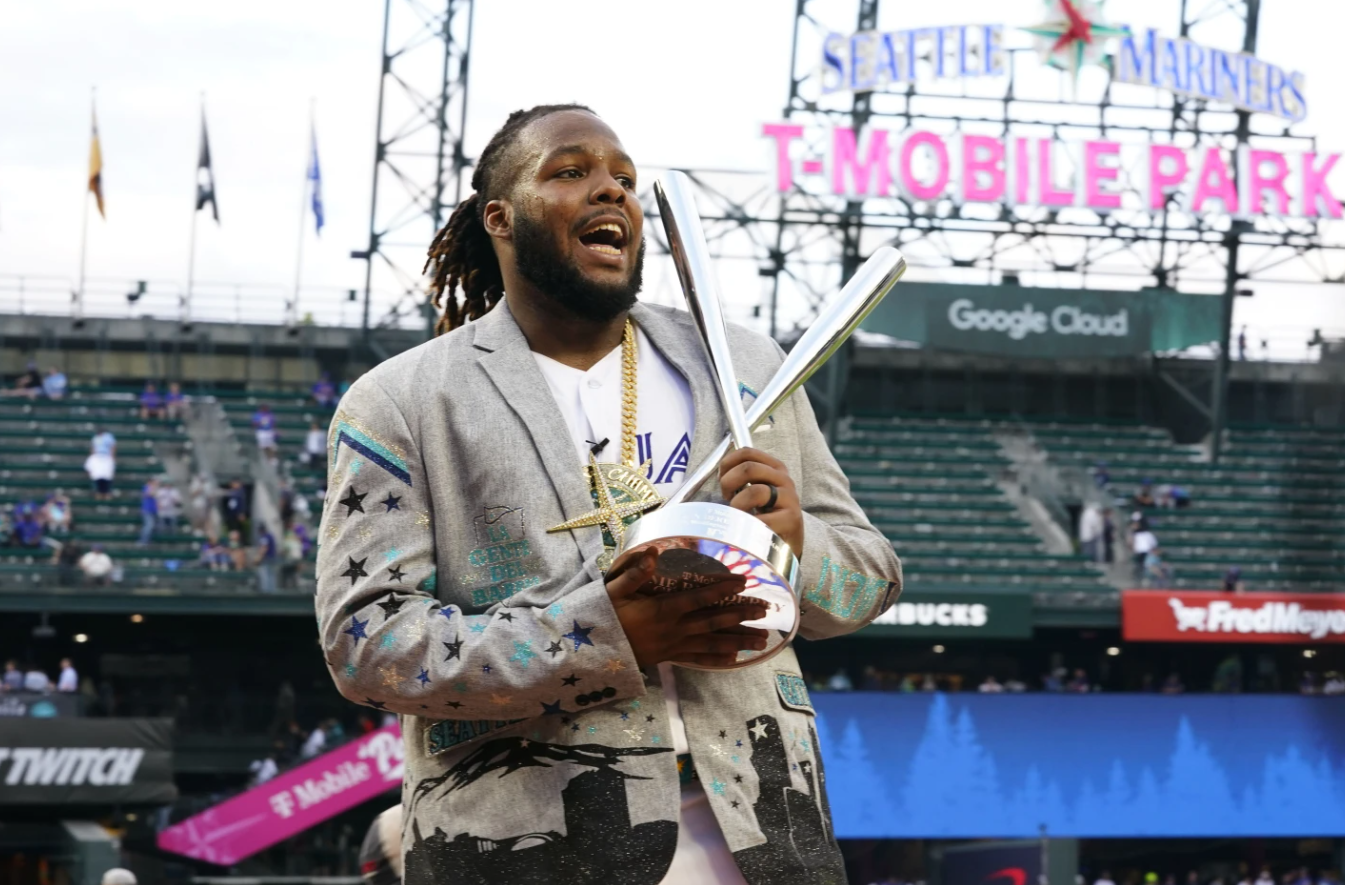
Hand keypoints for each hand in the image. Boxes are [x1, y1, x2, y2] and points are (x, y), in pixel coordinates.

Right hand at [605, 547, 769, 668]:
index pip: (699, 598)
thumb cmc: (603, 617)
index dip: (723, 589)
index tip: (743, 581)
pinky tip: (735, 660)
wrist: (591, 654)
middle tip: (765, 611)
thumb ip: (634, 573)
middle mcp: (674, 629)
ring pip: (712, 644)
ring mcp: (673, 646)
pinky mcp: (669, 657)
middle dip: (741, 616)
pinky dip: (717, 660)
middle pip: (714, 622)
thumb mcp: (614, 591)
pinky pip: (698, 659)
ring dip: (739, 641)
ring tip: (762, 641)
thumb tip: (654, 552)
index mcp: (663, 610)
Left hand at [718, 447, 803, 555]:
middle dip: (728, 482)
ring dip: (737, 504)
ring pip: (755, 491)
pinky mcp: (791, 519)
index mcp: (775, 467)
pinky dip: (748, 524)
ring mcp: (789, 498)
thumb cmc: (768, 512)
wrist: (789, 539)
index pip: (747, 452)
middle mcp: (784, 479)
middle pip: (748, 468)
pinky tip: (746, 529)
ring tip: (736, 514)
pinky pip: (762, 519)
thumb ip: (743, 477)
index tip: (722, 479)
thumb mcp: (758, 489)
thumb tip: (721, 473)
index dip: (727, 464)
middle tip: (726, 497)